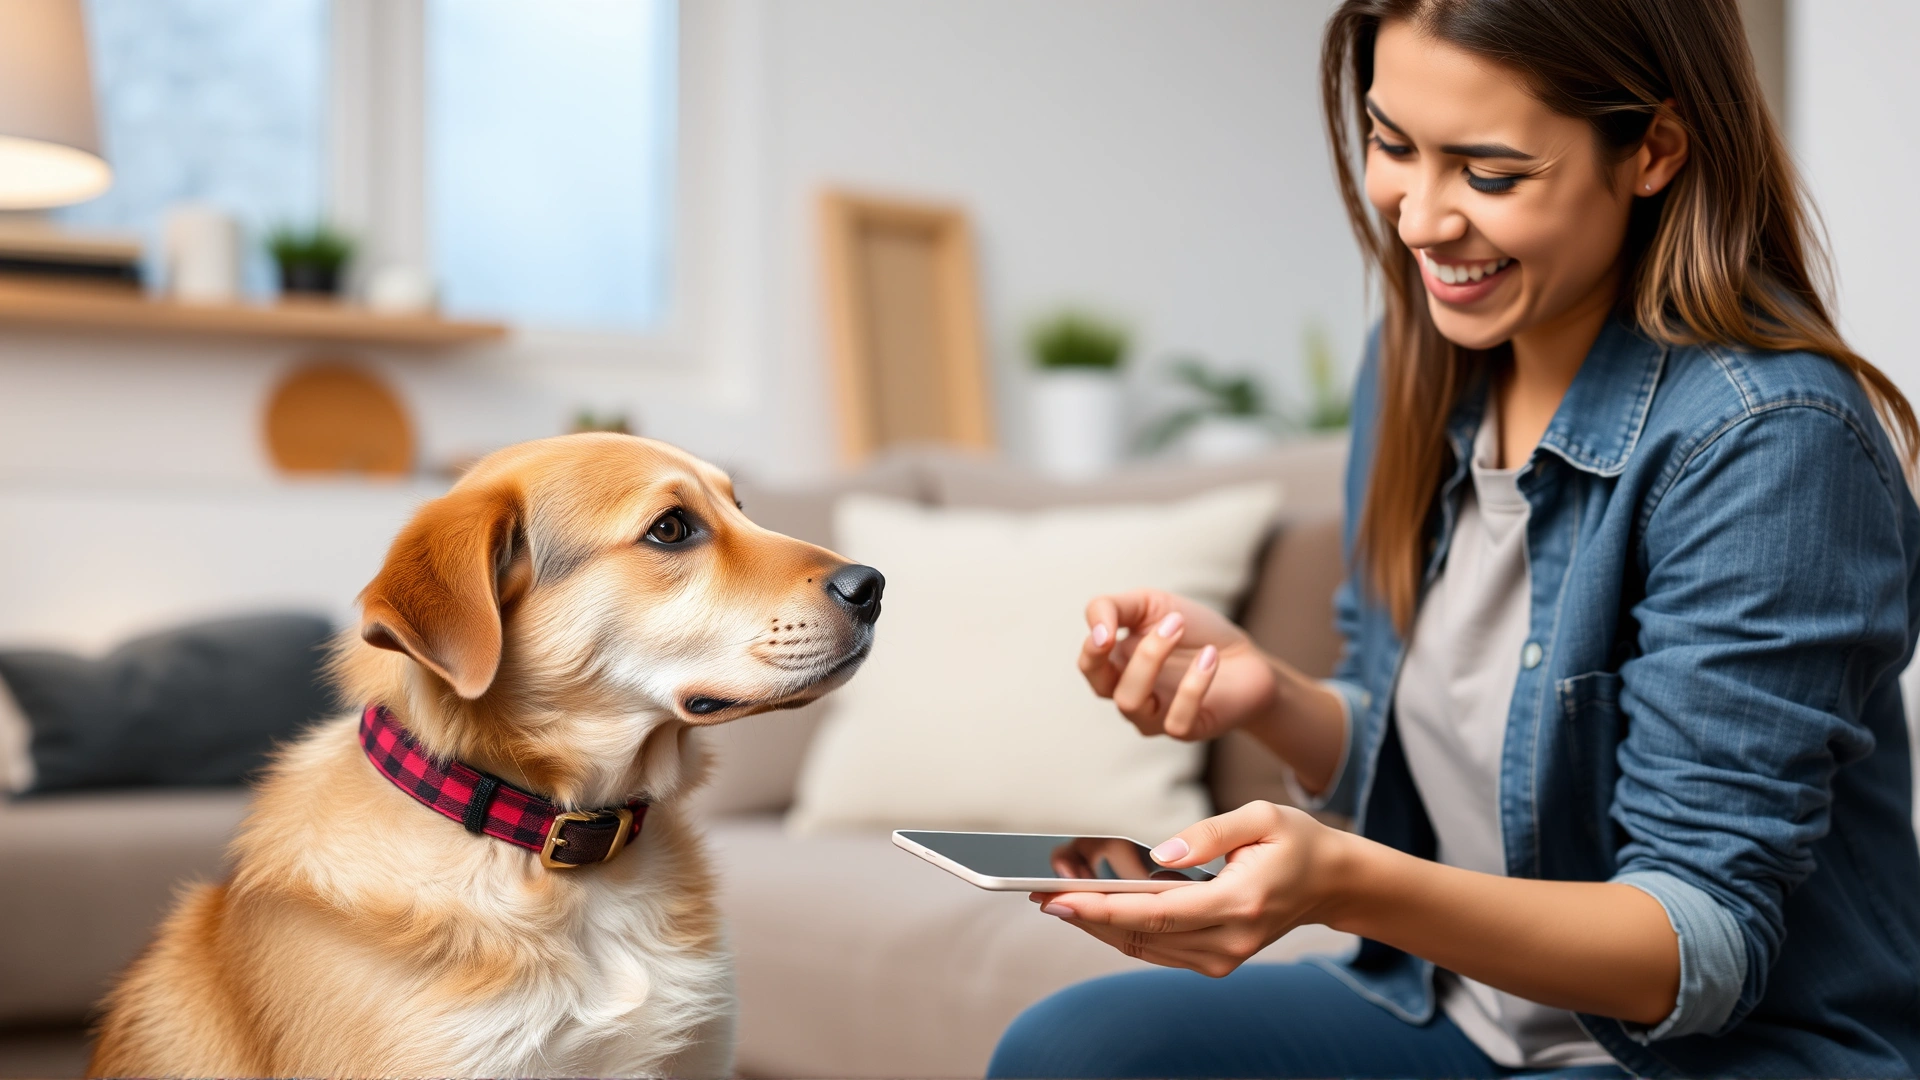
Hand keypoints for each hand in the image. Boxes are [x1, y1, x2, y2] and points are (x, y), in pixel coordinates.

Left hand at [1029, 801, 1348, 977]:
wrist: (1331, 883)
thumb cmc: (1296, 843)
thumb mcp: (1261, 818)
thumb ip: (1207, 834)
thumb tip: (1158, 855)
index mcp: (1239, 904)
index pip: (1156, 913)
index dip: (1101, 908)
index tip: (1057, 899)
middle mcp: (1229, 941)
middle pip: (1140, 935)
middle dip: (1085, 915)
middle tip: (1038, 893)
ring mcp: (1223, 957)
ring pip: (1143, 947)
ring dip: (1097, 922)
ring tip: (1056, 893)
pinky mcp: (1216, 960)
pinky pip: (1156, 948)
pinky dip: (1120, 927)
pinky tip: (1092, 905)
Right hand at [1079, 589, 1277, 741]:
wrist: (1246, 657)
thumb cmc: (1194, 632)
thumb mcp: (1149, 604)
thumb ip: (1110, 608)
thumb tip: (1096, 631)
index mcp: (1118, 665)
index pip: (1089, 665)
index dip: (1092, 649)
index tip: (1111, 629)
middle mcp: (1131, 694)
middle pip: (1102, 688)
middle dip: (1127, 650)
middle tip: (1171, 621)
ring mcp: (1155, 716)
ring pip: (1130, 703)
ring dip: (1154, 659)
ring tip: (1182, 627)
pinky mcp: (1187, 730)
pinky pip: (1176, 720)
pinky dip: (1193, 685)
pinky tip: (1211, 656)